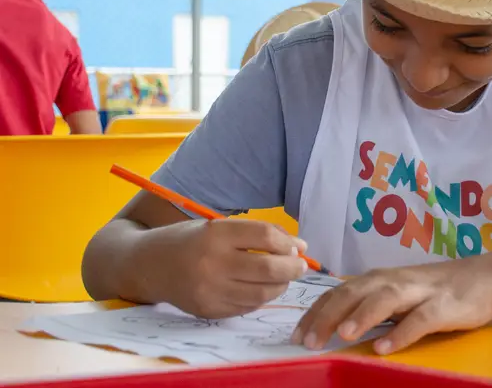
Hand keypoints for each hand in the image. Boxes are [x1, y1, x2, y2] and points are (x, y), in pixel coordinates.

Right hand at [140, 218, 307, 318]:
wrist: (146, 265)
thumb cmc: (189, 240)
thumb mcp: (218, 226)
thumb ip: (256, 234)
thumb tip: (299, 247)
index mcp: (215, 234)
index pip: (265, 236)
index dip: (288, 243)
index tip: (298, 247)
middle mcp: (211, 262)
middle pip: (268, 268)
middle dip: (293, 268)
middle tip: (300, 265)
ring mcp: (209, 289)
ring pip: (262, 292)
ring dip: (281, 285)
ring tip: (283, 277)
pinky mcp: (208, 310)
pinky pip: (247, 306)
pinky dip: (262, 297)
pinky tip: (262, 288)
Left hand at [291, 256, 491, 354]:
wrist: (484, 277)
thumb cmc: (434, 290)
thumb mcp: (396, 294)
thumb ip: (368, 305)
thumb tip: (331, 324)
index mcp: (380, 279)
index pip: (340, 292)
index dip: (316, 312)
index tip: (296, 334)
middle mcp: (395, 281)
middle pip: (356, 293)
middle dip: (329, 315)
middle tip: (307, 339)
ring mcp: (420, 292)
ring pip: (386, 299)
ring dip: (362, 315)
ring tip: (342, 335)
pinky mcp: (444, 306)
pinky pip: (421, 320)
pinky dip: (402, 333)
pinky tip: (385, 347)